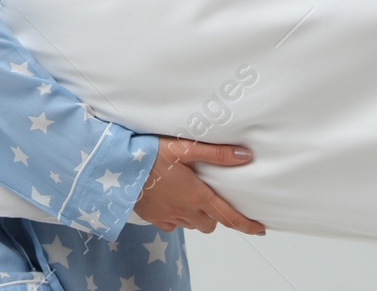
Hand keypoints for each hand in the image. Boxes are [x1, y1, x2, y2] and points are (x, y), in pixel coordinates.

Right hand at [131, 135, 266, 235]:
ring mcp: (168, 216)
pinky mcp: (152, 217)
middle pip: (210, 224)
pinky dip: (176, 218)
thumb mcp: (184, 147)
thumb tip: (245, 157)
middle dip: (214, 216)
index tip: (260, 229)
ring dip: (196, 216)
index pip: (229, 217)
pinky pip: (171, 225)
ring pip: (192, 225)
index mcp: (197, 195)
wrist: (116, 166)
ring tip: (189, 198)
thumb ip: (216, 153)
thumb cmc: (150, 154)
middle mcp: (186, 210)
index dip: (247, 225)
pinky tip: (170, 203)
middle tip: (210, 200)